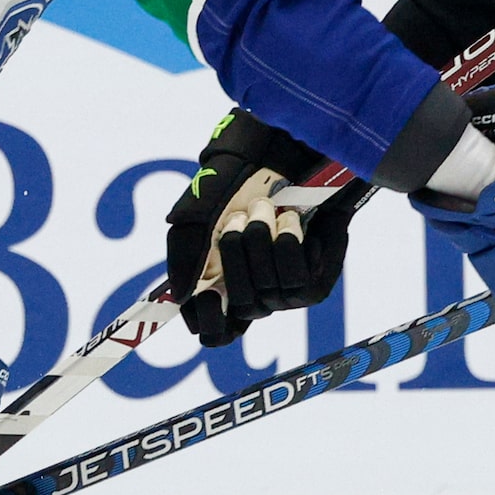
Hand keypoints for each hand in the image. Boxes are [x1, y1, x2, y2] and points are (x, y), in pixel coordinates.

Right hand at [163, 110, 353, 347]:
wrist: (292, 162)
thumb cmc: (241, 185)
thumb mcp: (199, 213)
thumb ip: (183, 253)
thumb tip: (181, 296)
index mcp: (220, 287)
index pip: (214, 332)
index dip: (209, 323)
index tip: (206, 295)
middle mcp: (252, 296)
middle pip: (240, 307)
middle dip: (235, 255)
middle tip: (239, 217)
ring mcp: (283, 294)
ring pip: (267, 292)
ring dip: (262, 242)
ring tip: (267, 210)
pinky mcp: (313, 286)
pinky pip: (296, 281)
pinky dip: (290, 245)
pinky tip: (292, 223)